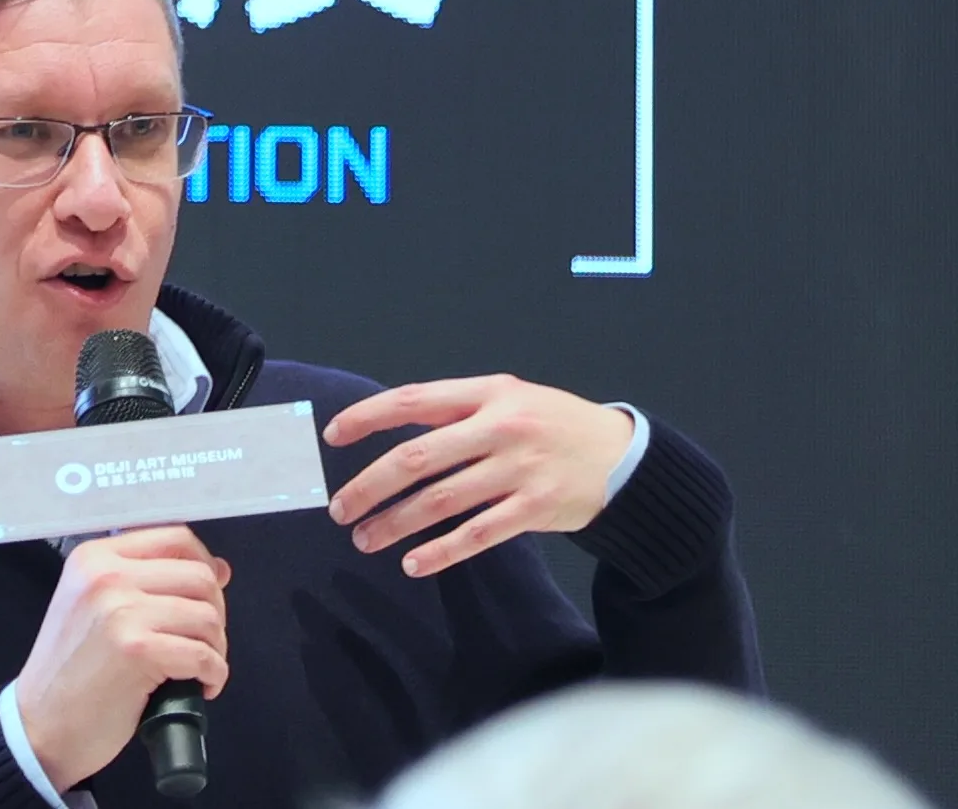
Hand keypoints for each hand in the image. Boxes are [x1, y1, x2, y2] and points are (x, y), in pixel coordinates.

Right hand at [13, 525, 232, 792]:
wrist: (41, 725)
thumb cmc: (70, 671)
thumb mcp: (94, 606)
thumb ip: (147, 580)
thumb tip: (219, 569)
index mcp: (94, 557)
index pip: (175, 538)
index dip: (204, 565)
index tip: (209, 593)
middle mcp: (107, 575)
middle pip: (199, 575)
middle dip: (215, 612)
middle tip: (202, 641)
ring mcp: (122, 611)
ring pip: (207, 615)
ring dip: (215, 647)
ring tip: (198, 667)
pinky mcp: (138, 650)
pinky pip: (204, 655)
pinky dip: (214, 674)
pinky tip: (200, 686)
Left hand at [324, 374, 633, 577]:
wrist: (625, 456)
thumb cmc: (553, 425)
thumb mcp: (510, 399)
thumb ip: (459, 412)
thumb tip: (393, 433)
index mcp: (488, 393)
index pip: (413, 400)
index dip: (368, 417)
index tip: (332, 436)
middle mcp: (500, 427)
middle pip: (418, 458)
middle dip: (370, 485)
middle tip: (340, 509)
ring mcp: (519, 469)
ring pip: (441, 500)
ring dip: (396, 523)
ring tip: (366, 539)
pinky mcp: (536, 508)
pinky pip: (477, 534)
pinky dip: (441, 552)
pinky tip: (413, 563)